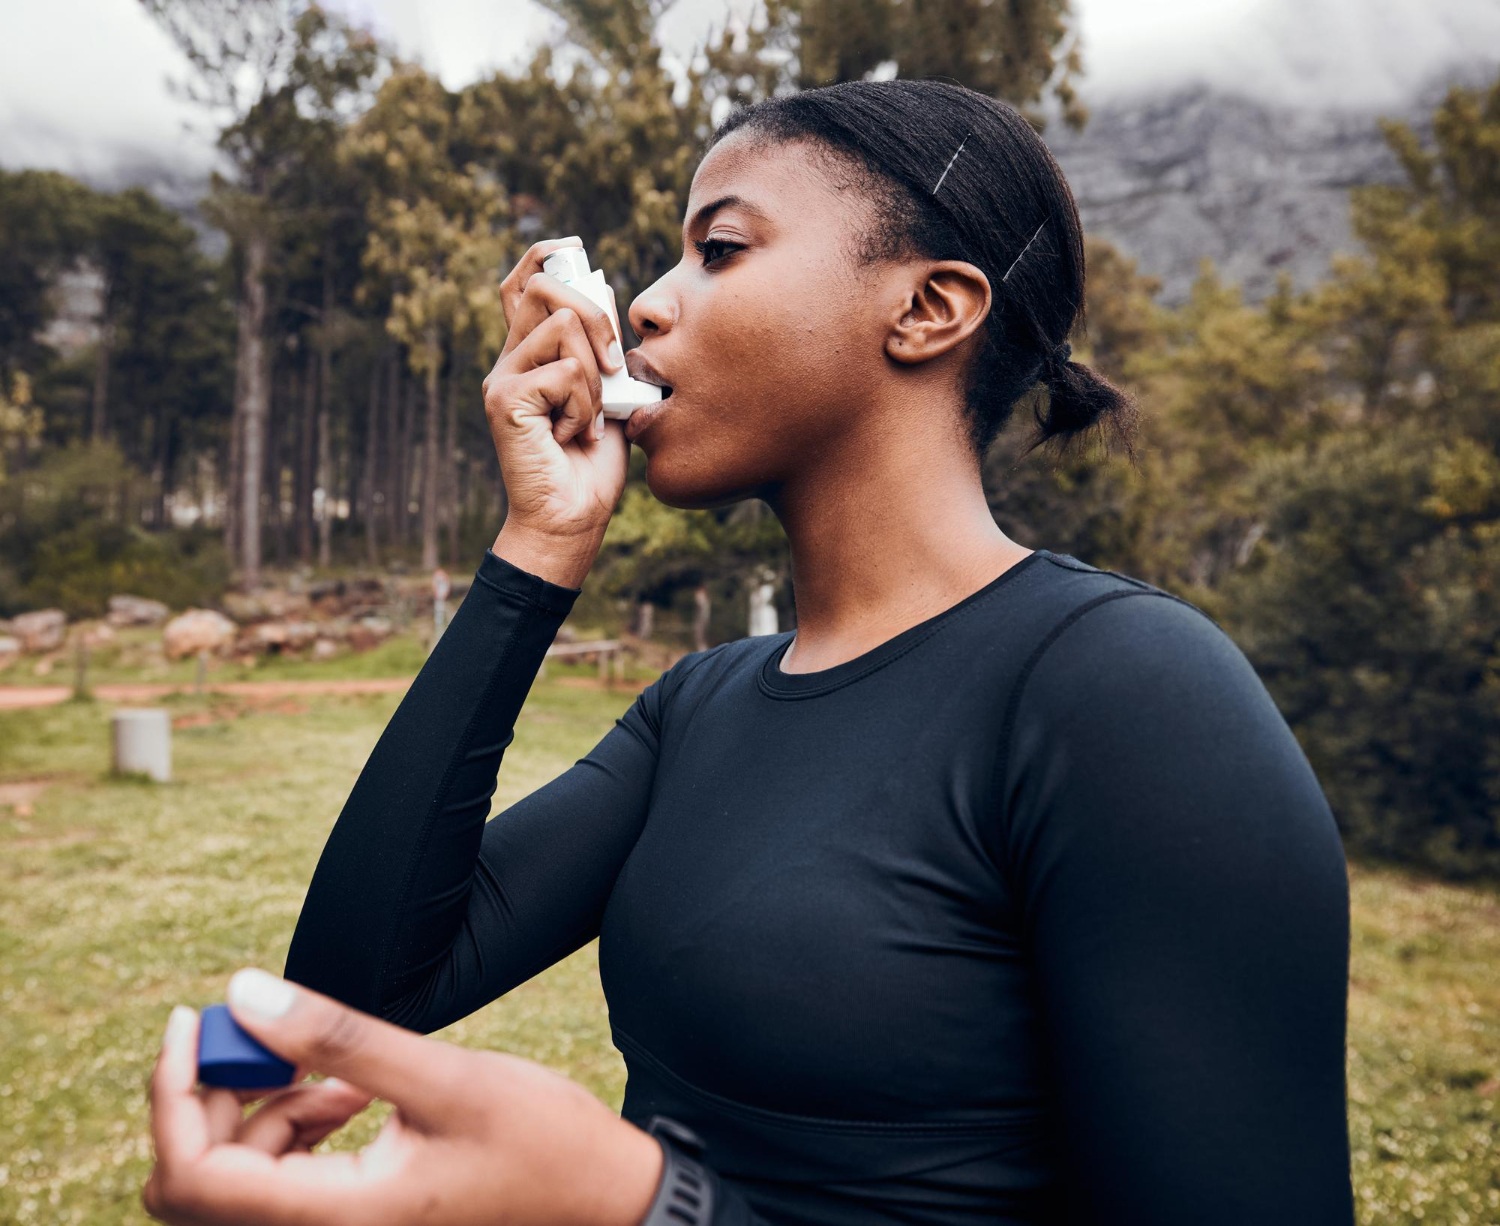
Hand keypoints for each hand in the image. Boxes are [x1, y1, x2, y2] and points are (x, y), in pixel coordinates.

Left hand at [143, 968, 663, 1225]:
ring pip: (235, 1180)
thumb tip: (244, 994)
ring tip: (333, 1069)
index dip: (172, 1095)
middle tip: (267, 1035)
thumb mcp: (444, 1077)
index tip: (195, 1020)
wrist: (602, 1201)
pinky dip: (294, 1130)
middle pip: (196, 1184)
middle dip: (213, 1099)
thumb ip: (341, 1040)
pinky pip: (278, 1184)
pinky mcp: (354, 1222)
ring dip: (260, 1110)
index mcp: (337, 1218)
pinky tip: (347, 1095)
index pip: (192, 1177)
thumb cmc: (541, 1145)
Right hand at [483, 237, 630, 557]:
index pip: (522, 286)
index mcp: (530, 356)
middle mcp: (509, 360)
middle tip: (611, 367)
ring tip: (587, 419)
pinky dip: (583, 406)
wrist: (573, 518)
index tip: (573, 248)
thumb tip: (604, 289)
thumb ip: (601, 349)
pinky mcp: (504, 398)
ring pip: (563, 326)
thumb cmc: (592, 465)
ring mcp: (502, 377)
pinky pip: (565, 371)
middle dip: (596, 316)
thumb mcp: (609, 394)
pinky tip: (571, 436)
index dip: (543, 258)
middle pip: (546, 288)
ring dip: (594, 377)